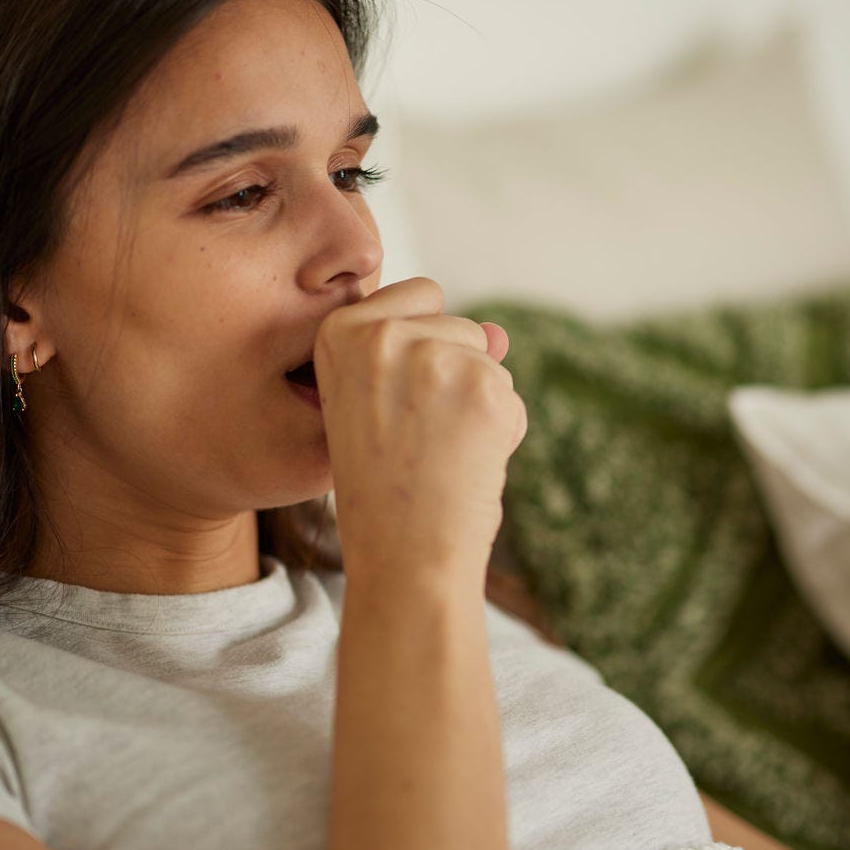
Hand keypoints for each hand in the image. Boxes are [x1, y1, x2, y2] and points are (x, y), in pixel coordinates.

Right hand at [312, 276, 525, 583]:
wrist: (403, 556)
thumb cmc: (382, 488)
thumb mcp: (376, 406)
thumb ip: (428, 353)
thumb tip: (500, 333)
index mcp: (339, 330)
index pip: (420, 293)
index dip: (422, 347)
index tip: (397, 400)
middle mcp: (382, 333)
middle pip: (460, 323)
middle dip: (453, 375)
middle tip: (417, 438)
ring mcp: (434, 356)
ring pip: (489, 361)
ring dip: (477, 405)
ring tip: (437, 454)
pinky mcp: (482, 386)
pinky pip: (510, 396)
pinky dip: (500, 431)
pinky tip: (465, 464)